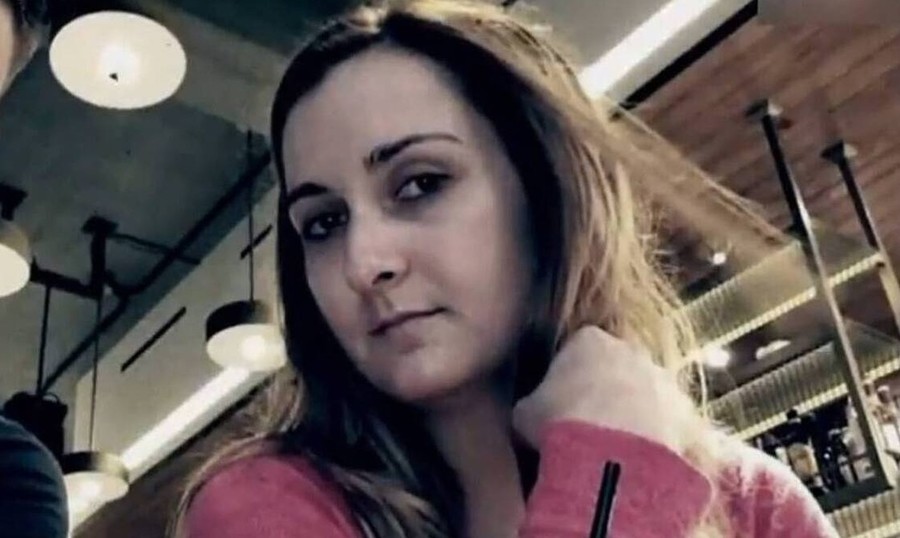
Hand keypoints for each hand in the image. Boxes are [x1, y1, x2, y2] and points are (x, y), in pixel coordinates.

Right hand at [512, 326, 696, 452]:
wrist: (611, 455)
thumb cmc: (559, 423)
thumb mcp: (524, 413)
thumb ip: (530, 405)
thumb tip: (529, 412)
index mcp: (588, 340)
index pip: (576, 348)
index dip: (567, 376)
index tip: (559, 401)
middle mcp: (631, 350)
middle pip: (616, 366)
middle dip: (606, 390)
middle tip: (589, 424)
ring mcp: (663, 379)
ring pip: (646, 393)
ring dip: (634, 413)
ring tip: (615, 447)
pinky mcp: (685, 412)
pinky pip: (669, 423)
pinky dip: (657, 438)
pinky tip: (639, 460)